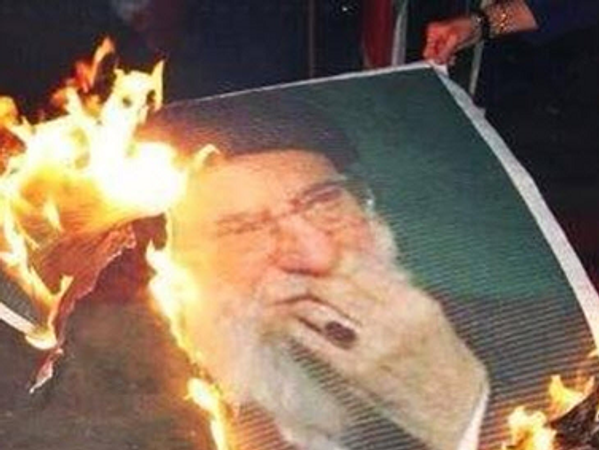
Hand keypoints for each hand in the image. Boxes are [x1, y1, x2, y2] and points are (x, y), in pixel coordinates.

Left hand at [272, 255, 487, 449]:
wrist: (457, 405)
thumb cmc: (440, 354)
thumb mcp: (424, 310)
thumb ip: (386, 287)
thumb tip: (341, 263)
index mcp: (411, 301)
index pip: (356, 266)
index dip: (321, 250)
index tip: (297, 240)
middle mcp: (393, 321)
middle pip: (333, 285)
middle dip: (300, 272)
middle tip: (277, 264)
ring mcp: (373, 349)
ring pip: (320, 311)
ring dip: (292, 296)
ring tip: (273, 287)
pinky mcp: (357, 374)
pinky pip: (316, 343)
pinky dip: (295, 326)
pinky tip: (282, 317)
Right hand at [423, 16, 478, 64]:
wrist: (477, 26)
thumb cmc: (467, 27)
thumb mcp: (454, 40)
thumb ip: (444, 52)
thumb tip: (437, 62)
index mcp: (433, 32)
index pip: (428, 52)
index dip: (434, 58)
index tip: (441, 61)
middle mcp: (435, 37)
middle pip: (433, 55)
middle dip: (441, 58)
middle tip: (449, 59)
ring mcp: (441, 42)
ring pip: (438, 57)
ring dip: (445, 59)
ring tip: (452, 58)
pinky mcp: (446, 46)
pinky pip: (444, 56)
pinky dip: (448, 58)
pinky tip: (453, 57)